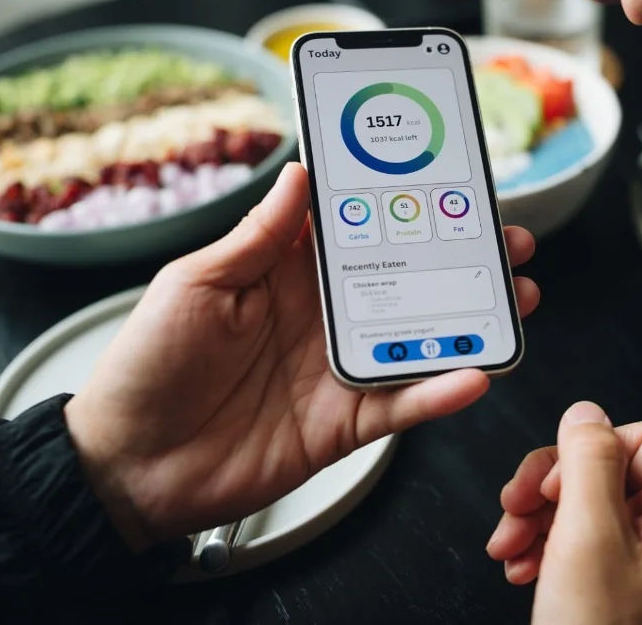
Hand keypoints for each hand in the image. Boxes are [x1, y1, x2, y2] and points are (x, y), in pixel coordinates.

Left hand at [64, 163, 539, 549]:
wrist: (126, 468)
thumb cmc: (146, 366)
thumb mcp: (195, 284)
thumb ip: (257, 237)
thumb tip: (300, 174)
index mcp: (288, 272)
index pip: (359, 228)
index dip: (404, 203)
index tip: (449, 179)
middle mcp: (323, 316)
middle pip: (409, 279)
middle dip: (462, 257)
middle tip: (508, 240)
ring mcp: (339, 370)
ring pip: (421, 337)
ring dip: (471, 319)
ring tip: (515, 298)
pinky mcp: (344, 424)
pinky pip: (401, 404)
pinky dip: (439, 392)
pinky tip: (472, 373)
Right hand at [488, 402, 641, 624]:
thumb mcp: (587, 535)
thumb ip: (587, 461)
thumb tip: (586, 411)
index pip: (639, 440)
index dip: (586, 456)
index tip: (554, 488)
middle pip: (605, 470)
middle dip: (549, 490)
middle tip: (515, 510)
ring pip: (584, 503)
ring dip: (537, 519)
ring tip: (509, 549)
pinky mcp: (620, 583)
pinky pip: (579, 538)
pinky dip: (543, 546)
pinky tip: (521, 568)